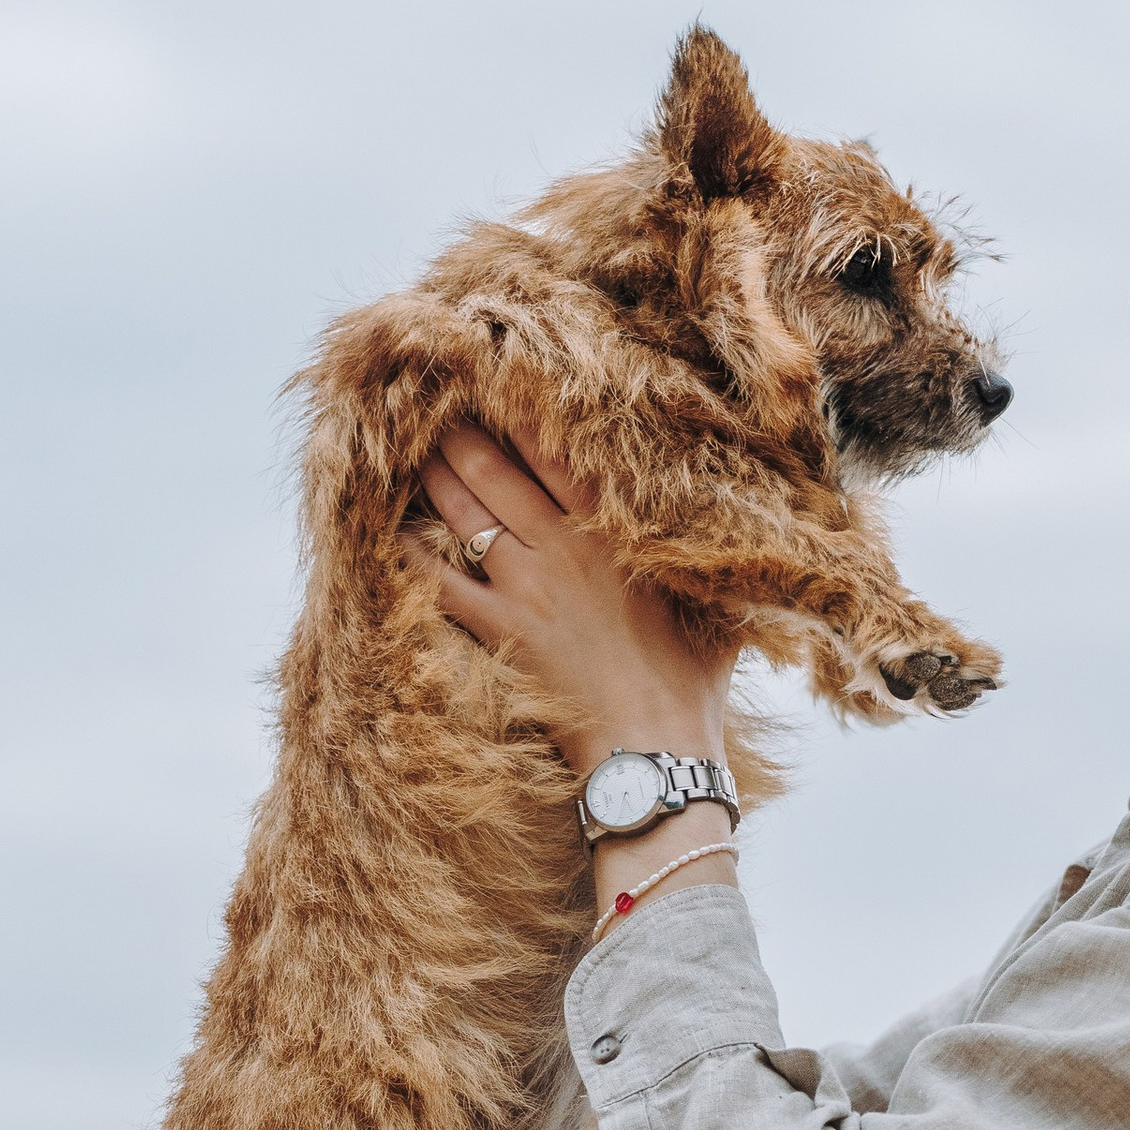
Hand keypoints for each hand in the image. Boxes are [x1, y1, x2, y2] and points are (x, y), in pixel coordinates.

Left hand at [405, 422, 734, 783]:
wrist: (656, 746)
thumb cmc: (694, 676)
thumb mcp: (714, 601)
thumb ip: (706, 554)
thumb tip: (739, 520)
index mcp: (613, 530)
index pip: (554, 451)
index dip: (519, 413)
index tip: (496, 384)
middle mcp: (562, 546)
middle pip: (497, 470)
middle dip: (461, 433)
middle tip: (434, 403)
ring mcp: (525, 586)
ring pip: (464, 513)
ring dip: (434, 476)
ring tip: (411, 448)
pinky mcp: (499, 629)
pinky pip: (440, 581)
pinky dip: (411, 553)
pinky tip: (389, 529)